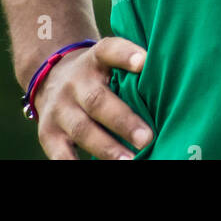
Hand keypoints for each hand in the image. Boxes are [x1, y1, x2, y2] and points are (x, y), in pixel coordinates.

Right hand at [32, 36, 153, 159]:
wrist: (51, 78)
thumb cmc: (98, 75)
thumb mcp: (110, 62)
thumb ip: (131, 71)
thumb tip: (171, 88)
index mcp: (95, 60)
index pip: (109, 50)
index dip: (126, 55)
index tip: (144, 62)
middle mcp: (75, 82)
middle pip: (97, 100)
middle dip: (123, 121)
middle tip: (147, 138)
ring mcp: (60, 109)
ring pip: (82, 129)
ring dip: (107, 148)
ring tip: (130, 161)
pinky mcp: (48, 133)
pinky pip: (61, 154)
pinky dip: (76, 164)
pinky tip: (100, 169)